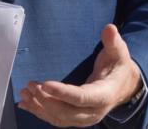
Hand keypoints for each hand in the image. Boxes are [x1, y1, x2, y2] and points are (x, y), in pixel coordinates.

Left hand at [17, 24, 142, 126]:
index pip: (81, 97)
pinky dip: (40, 113)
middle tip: (30, 86)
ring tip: (24, 93)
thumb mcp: (118, 52)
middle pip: (67, 111)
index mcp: (104, 95)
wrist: (122, 87)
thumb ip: (113, 41)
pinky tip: (25, 104)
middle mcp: (94, 112)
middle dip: (46, 100)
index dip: (63, 93)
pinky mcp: (75, 118)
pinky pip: (56, 120)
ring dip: (40, 107)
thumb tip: (109, 28)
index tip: (45, 84)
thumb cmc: (118, 66)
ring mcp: (84, 118)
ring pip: (59, 118)